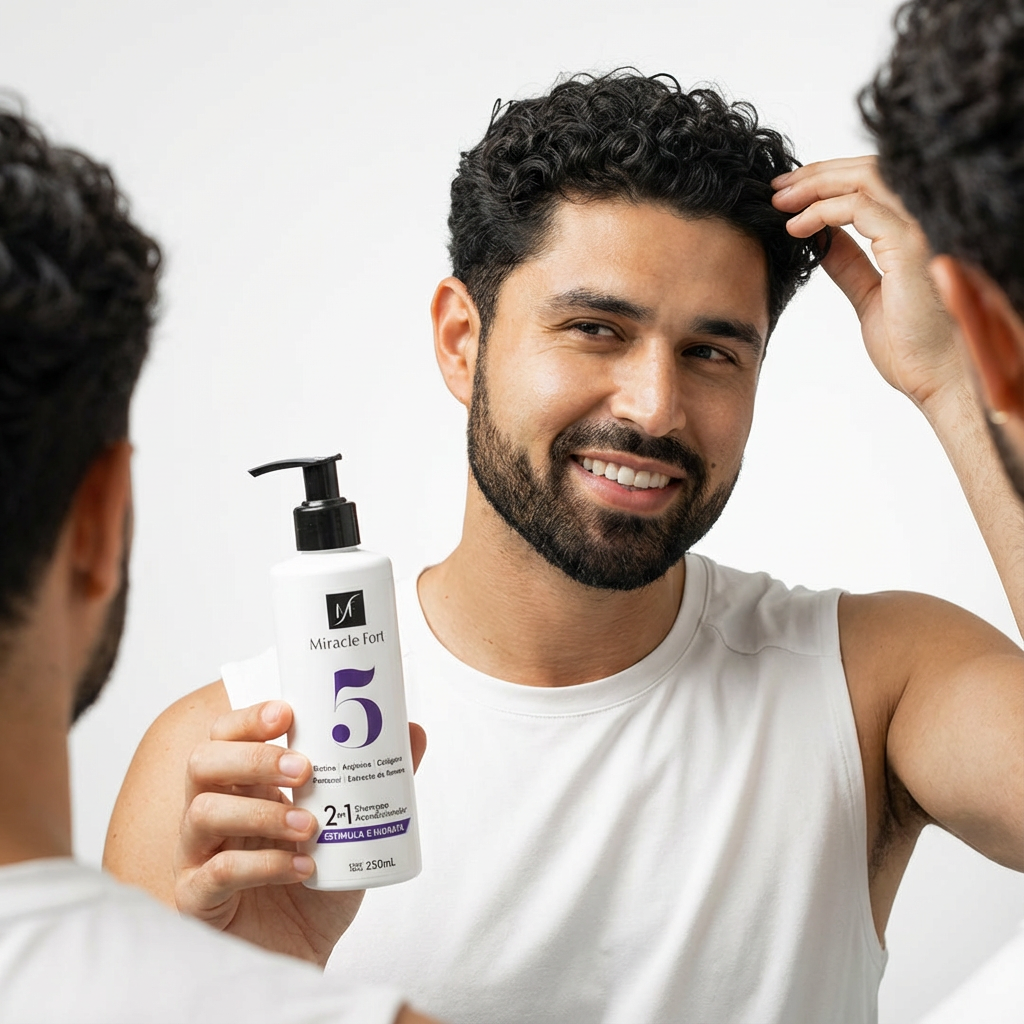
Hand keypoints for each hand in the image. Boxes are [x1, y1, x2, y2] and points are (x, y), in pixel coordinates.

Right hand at [173, 700, 426, 966]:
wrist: (303, 953)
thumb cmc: (319, 882)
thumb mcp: (352, 826)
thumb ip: (377, 780)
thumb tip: (414, 731)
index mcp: (243, 785)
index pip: (226, 736)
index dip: (249, 718)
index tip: (287, 712)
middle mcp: (213, 812)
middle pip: (204, 763)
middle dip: (254, 758)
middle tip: (305, 769)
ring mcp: (199, 855)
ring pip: (204, 812)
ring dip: (262, 813)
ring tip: (310, 826)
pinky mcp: (198, 898)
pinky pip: (216, 872)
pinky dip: (264, 866)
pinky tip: (303, 868)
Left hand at [772, 156, 961, 408]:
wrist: (936, 378)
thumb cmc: (911, 347)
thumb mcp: (868, 295)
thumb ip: (849, 264)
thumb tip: (821, 239)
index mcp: (911, 233)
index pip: (870, 186)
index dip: (826, 182)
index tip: (787, 194)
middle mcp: (920, 222)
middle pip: (867, 172)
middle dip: (817, 174)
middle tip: (777, 187)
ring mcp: (919, 229)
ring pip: (865, 179)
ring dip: (816, 184)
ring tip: (780, 201)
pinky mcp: (910, 244)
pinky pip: (861, 209)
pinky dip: (823, 211)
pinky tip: (796, 227)